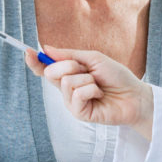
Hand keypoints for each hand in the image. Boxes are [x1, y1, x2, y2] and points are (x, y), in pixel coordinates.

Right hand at [25, 46, 153, 136]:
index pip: (46, 69)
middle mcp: (67, 89)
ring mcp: (72, 102)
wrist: (134, 95)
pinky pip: (76, 94)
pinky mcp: (79, 113)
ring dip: (86, 79)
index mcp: (69, 75)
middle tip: (88, 70)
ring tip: (98, 86)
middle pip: (52, 73)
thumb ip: (69, 55)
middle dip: (70, 65)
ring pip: (66, 82)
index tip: (27, 52)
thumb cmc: (116, 76)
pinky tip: (99, 95)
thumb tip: (46, 48)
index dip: (35, 62)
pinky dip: (91, 90)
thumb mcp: (93, 59)